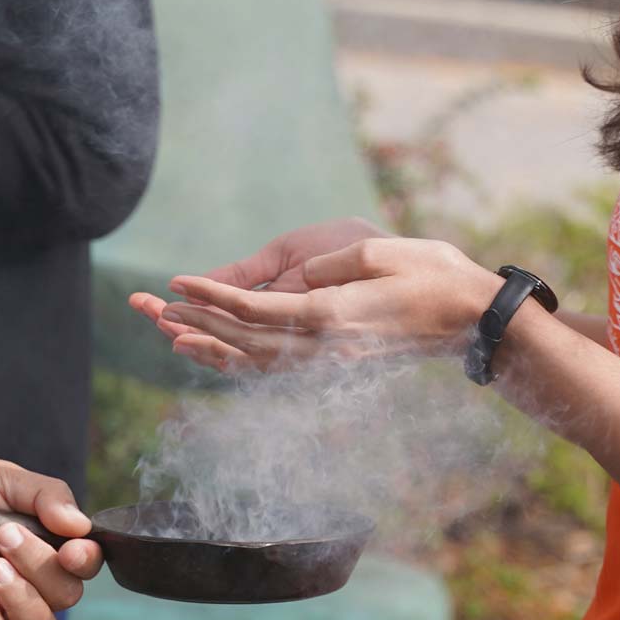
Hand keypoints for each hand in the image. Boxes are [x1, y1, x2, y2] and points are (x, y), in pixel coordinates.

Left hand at [0, 453, 100, 619]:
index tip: (70, 548)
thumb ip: (43, 494)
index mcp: (42, 542)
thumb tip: (80, 526)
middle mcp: (26, 581)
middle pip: (65, 596)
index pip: (84, 564)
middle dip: (42, 567)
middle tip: (3, 536)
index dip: (86, 561)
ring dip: (24, 602)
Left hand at [145, 229, 501, 372]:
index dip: (211, 298)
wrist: (471, 318)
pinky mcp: (336, 364)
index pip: (254, 309)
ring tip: (169, 335)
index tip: (175, 285)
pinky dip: (241, 362)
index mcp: (330, 315)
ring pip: (255, 362)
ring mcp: (330, 361)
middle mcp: (323, 346)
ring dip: (210, 349)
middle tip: (149, 309)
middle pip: (244, 339)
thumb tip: (298, 281)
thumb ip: (330, 265)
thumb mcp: (378, 251)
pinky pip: (277, 368)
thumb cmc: (431, 274)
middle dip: (194, 323)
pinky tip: (219, 354)